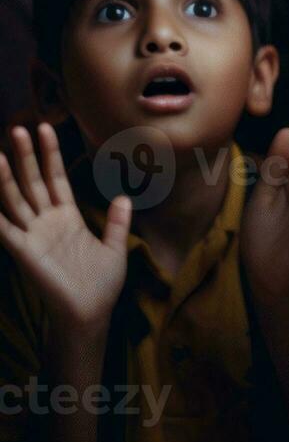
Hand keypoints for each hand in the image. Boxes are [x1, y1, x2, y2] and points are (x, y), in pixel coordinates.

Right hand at [0, 124, 129, 332]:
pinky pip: (4, 230)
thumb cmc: (101, 285)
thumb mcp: (115, 248)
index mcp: (68, 217)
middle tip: (18, 129)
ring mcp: (34, 236)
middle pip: (33, 182)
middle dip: (27, 156)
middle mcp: (47, 223)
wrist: (92, 314)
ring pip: (16, 200)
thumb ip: (117, 222)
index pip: (56, 178)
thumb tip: (124, 196)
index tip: (45, 128)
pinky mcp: (24, 253)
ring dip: (7, 178)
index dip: (50, 154)